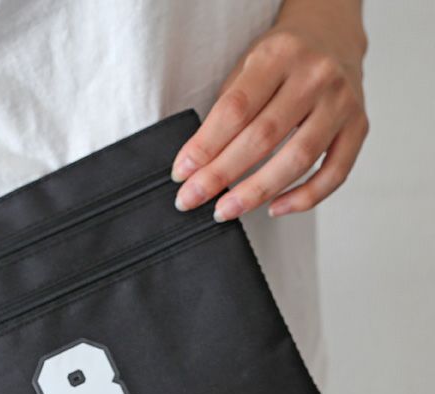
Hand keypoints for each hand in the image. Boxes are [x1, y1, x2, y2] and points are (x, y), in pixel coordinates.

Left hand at [171, 13, 368, 219]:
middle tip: (191, 200)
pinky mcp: (359, 126)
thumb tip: (194, 167)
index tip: (180, 174)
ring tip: (224, 211)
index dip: (205, 146)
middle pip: (263, 137)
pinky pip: (334, 173)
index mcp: (280, 55)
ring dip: (256, 192)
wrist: (332, 36)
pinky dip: (304, 198)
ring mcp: (342, 102)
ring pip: (298, 159)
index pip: (235, 109)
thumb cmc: (280, 61)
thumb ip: (225, 112)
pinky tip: (274, 209)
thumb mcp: (246, 68)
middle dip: (221, 175)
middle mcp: (316, 76)